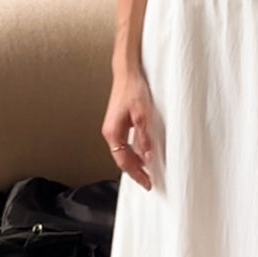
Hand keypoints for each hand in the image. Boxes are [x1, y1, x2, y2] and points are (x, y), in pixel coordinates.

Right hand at [101, 67, 159, 191]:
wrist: (126, 73)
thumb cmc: (132, 90)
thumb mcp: (143, 116)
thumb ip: (144, 138)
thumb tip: (147, 156)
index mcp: (113, 133)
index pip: (124, 162)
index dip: (137, 174)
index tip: (147, 183)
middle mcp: (110, 133)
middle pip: (122, 160)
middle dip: (135, 172)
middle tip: (148, 181)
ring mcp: (112, 128)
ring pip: (122, 153)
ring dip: (134, 163)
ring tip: (146, 171)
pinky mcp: (117, 124)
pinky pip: (124, 145)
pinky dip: (133, 153)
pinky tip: (142, 154)